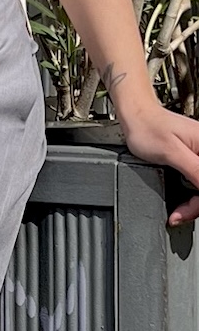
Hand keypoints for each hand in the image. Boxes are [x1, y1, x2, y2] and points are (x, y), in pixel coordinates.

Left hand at [121, 103, 198, 225]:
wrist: (136, 116)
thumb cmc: (148, 129)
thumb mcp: (172, 153)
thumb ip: (195, 170)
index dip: (198, 203)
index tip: (184, 211)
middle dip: (195, 205)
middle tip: (178, 213)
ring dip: (193, 203)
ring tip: (178, 211)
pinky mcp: (193, 158)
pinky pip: (197, 181)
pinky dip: (190, 195)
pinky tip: (180, 201)